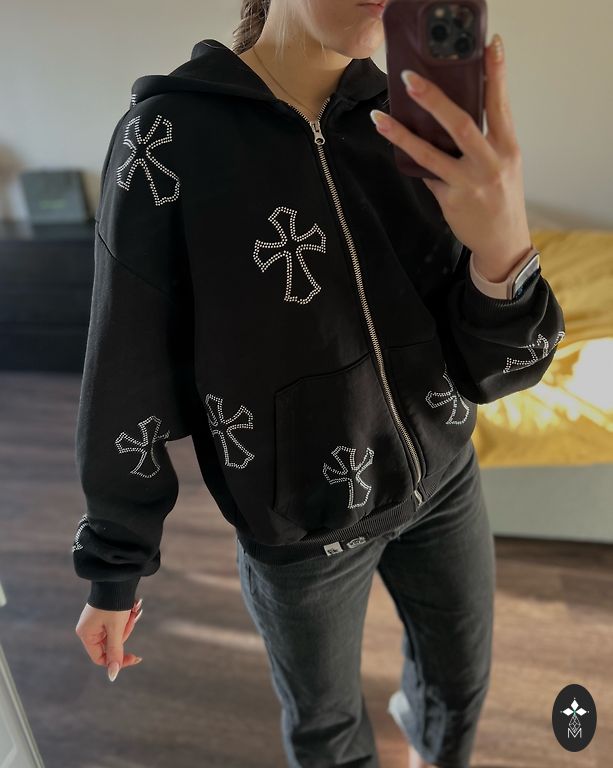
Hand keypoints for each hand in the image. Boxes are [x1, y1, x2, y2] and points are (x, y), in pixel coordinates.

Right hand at [75, 597, 143, 680]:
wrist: (117, 578)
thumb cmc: (114, 604)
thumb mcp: (116, 629)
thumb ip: (114, 652)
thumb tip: (112, 676)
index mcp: (86, 634)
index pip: (101, 658)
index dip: (118, 660)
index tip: (135, 658)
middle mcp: (89, 629)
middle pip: (110, 645)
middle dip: (125, 633)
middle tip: (131, 619)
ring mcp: (96, 621)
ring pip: (116, 634)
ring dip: (127, 624)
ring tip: (132, 611)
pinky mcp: (105, 614)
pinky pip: (117, 624)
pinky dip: (127, 618)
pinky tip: (132, 608)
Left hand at [371, 33, 531, 281]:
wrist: (503, 242)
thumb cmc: (501, 197)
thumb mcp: (505, 164)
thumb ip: (485, 140)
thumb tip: (449, 115)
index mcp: (508, 147)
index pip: (501, 104)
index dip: (497, 75)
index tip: (491, 46)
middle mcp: (491, 163)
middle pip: (462, 125)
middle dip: (433, 100)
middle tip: (408, 79)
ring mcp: (469, 183)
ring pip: (431, 155)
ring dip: (402, 135)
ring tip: (379, 118)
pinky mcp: (451, 200)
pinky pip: (427, 176)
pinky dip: (414, 162)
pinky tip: (397, 147)